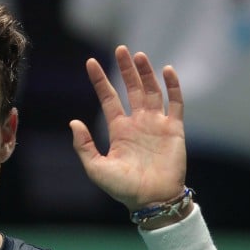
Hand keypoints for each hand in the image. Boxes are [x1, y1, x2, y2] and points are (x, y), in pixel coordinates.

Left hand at [69, 46, 185, 211]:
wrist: (151, 200)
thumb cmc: (123, 188)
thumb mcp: (96, 168)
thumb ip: (84, 145)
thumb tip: (74, 122)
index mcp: (119, 130)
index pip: (109, 98)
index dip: (100, 80)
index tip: (90, 62)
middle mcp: (138, 123)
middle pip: (131, 89)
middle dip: (126, 69)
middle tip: (120, 48)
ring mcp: (157, 124)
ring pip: (151, 91)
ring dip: (146, 73)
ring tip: (139, 55)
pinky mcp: (174, 129)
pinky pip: (175, 103)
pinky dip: (172, 86)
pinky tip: (167, 70)